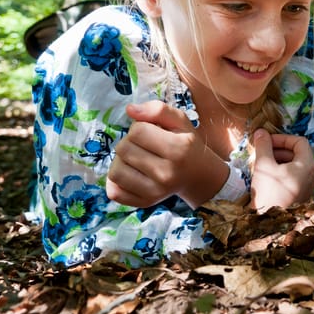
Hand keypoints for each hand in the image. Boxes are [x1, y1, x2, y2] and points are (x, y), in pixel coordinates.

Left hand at [106, 101, 225, 208]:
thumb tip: (130, 110)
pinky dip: (116, 182)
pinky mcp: (145, 203)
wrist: (199, 175)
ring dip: (121, 161)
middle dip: (129, 142)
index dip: (139, 127)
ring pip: (115, 171)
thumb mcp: (180, 121)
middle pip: (123, 149)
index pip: (137, 131)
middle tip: (142, 146)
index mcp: (178, 149)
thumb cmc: (187, 144)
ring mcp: (155, 192)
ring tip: (135, 159)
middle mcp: (166, 173)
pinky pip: (114, 193)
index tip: (150, 132)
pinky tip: (130, 175)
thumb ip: (157, 110)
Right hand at [250, 129, 313, 211]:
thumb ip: (263, 145)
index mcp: (308, 165)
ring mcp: (309, 187)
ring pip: (296, 166)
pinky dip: (283, 172)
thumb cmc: (268, 192)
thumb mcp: (263, 165)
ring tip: (263, 162)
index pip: (299, 141)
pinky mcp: (302, 196)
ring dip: (280, 160)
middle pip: (298, 153)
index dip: (282, 138)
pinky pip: (295, 177)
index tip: (267, 141)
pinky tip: (269, 176)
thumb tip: (261, 131)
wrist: (268, 223)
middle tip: (263, 150)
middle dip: (279, 149)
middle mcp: (313, 176)